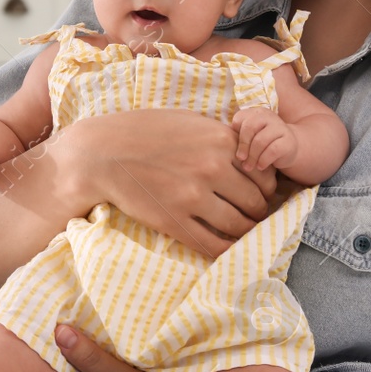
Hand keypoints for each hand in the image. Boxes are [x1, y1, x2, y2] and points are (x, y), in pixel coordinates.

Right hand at [63, 110, 278, 256]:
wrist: (103, 153)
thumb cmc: (145, 132)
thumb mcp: (191, 121)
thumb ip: (223, 137)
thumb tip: (253, 156)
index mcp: (220, 140)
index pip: (264, 174)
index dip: (267, 188)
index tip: (262, 194)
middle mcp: (212, 168)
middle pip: (256, 202)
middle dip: (260, 212)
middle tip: (256, 215)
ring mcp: (193, 196)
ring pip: (240, 225)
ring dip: (247, 232)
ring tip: (243, 231)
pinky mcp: (174, 221)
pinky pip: (213, 244)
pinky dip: (227, 250)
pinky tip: (229, 248)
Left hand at [231, 106, 297, 171]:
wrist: (287, 149)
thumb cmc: (262, 144)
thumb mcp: (249, 137)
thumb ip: (237, 135)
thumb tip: (221, 142)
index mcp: (256, 113)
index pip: (240, 119)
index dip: (235, 134)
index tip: (234, 147)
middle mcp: (269, 116)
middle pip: (249, 127)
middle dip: (242, 145)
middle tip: (240, 159)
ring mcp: (280, 128)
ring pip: (260, 141)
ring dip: (252, 157)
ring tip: (248, 166)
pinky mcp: (289, 141)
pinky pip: (273, 151)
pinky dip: (263, 161)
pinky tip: (260, 166)